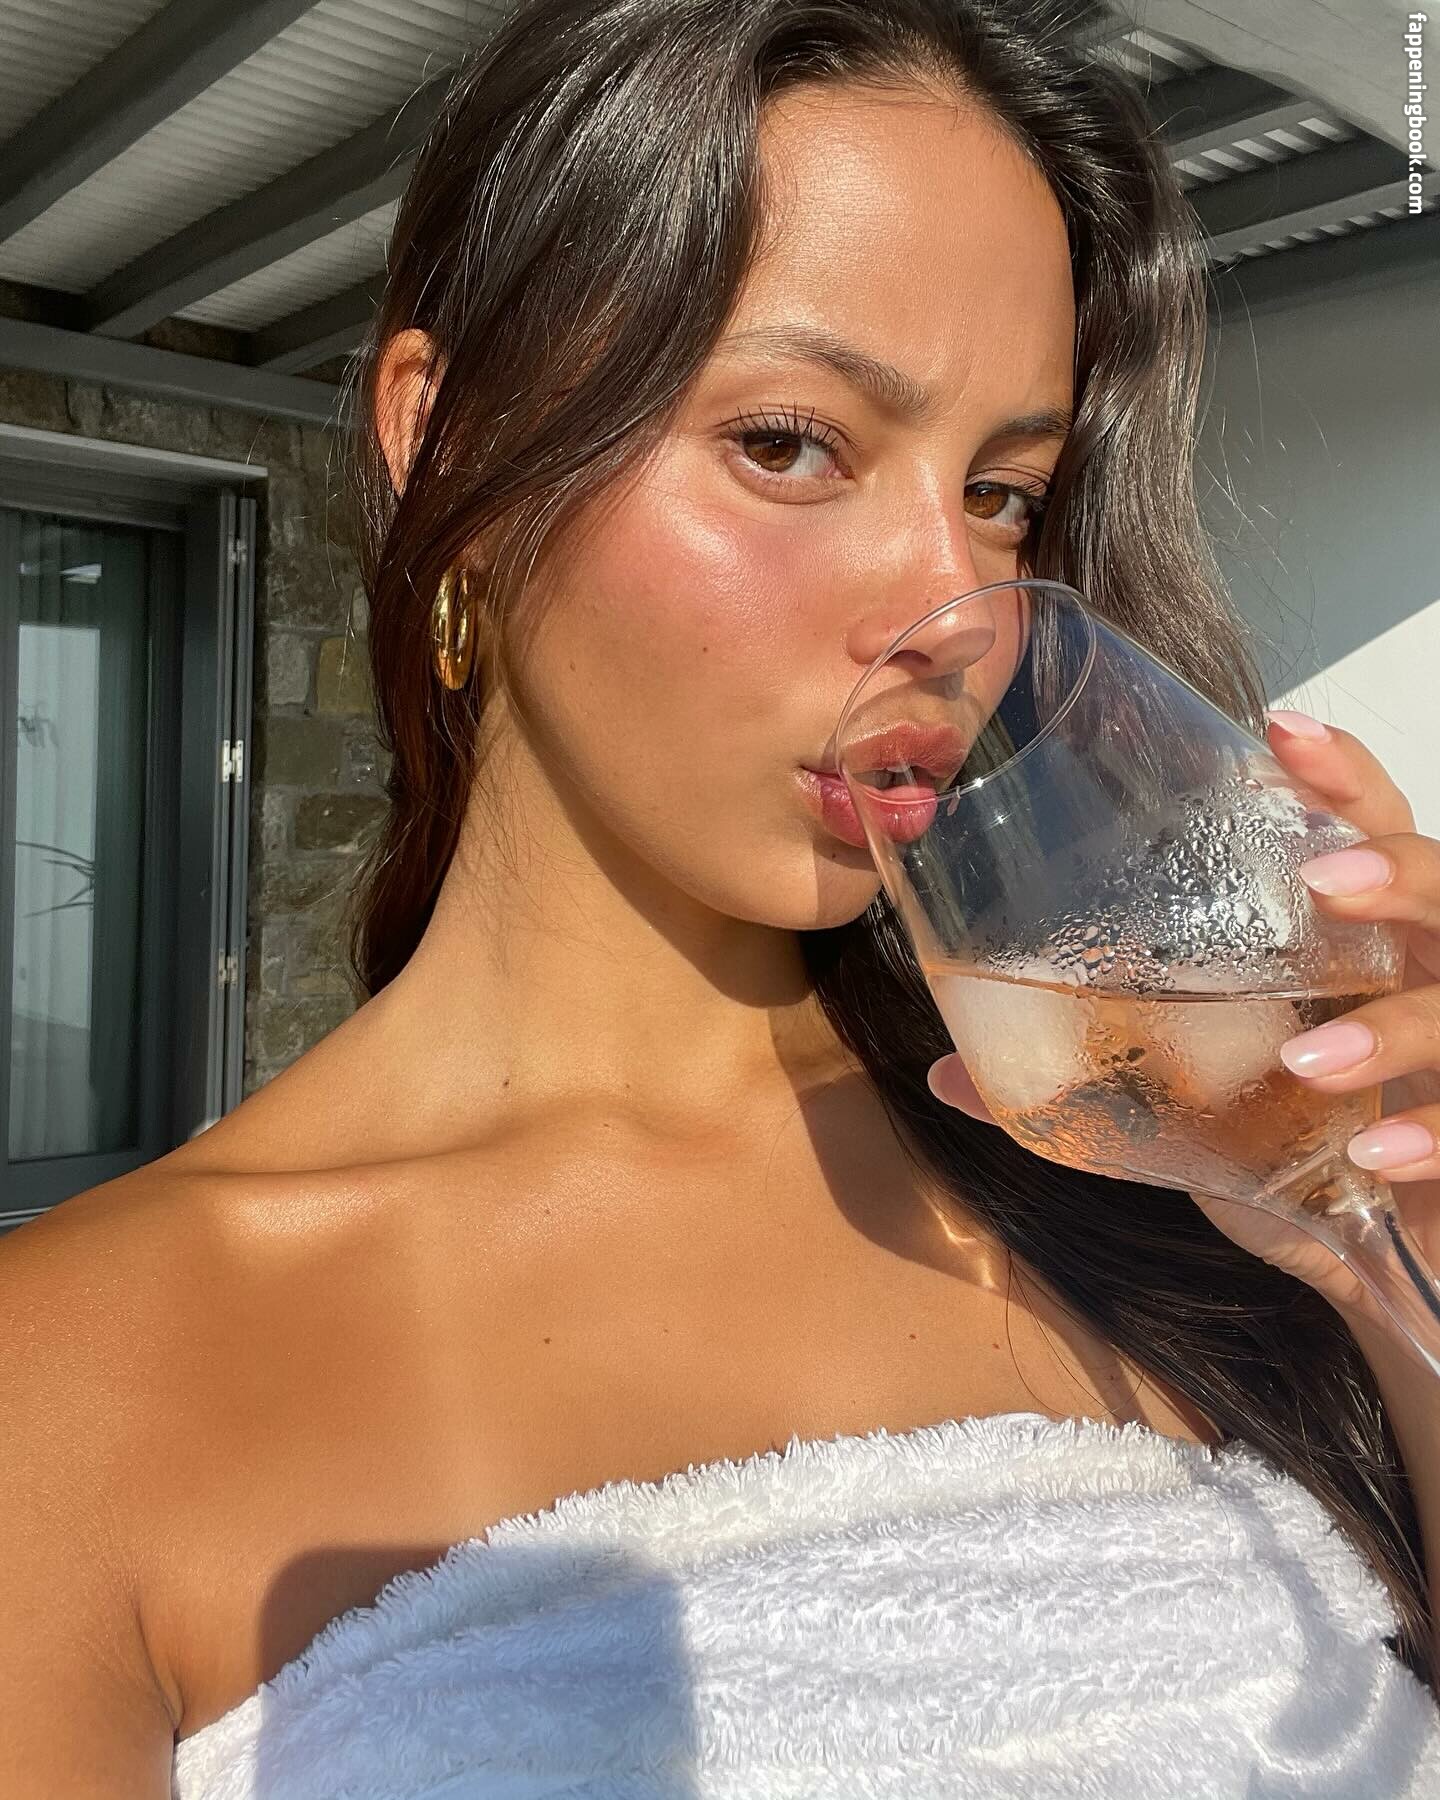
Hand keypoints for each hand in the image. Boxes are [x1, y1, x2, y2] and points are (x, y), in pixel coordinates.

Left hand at [926, 709, 1439, 1332]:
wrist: (1362, 1250)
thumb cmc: (1279, 1144)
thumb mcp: (1177, 1098)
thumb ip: (1083, 1071)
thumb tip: (945, 1070)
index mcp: (1344, 938)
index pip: (1363, 827)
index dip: (1336, 776)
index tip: (1279, 731)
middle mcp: (1412, 974)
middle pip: (1438, 885)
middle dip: (1388, 872)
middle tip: (1316, 880)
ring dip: (1388, 1025)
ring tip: (1306, 1055)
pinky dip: (1421, 1135)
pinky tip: (1373, 1150)